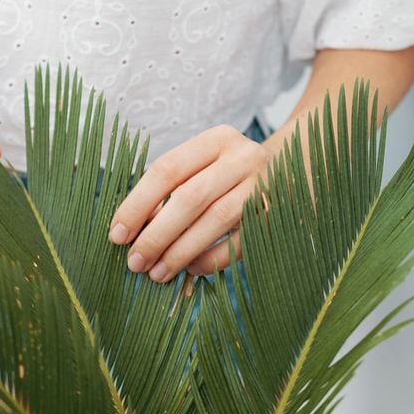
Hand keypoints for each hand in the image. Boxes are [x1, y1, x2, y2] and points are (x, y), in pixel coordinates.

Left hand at [108, 125, 270, 280]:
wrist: (297, 169)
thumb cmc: (231, 174)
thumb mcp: (204, 166)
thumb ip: (171, 190)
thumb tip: (132, 232)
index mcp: (216, 139)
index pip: (167, 169)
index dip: (137, 204)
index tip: (116, 235)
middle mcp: (242, 157)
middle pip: (190, 198)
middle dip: (156, 235)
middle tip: (134, 263)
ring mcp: (265, 185)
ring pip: (215, 221)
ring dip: (180, 251)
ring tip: (156, 274)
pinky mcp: (279, 214)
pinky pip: (240, 242)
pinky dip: (211, 259)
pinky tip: (190, 270)